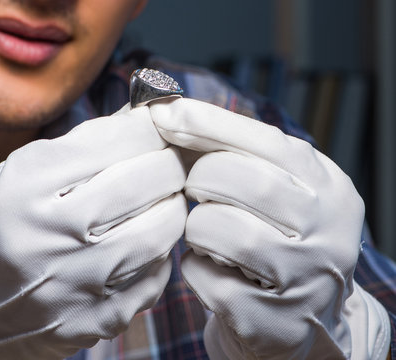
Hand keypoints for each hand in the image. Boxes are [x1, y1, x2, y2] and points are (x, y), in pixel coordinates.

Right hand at [0, 104, 186, 359]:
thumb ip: (77, 146)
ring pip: (163, 229)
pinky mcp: (97, 319)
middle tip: (167, 160)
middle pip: (149, 179)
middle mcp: (53, 235)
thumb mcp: (13, 176)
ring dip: (172, 205)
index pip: (116, 139)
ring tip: (160, 198)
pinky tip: (143, 242)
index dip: (148, 126)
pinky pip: (155, 275)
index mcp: (24, 188)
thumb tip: (139, 121)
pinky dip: (159, 252)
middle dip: (169, 161)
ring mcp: (78, 282)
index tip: (155, 125)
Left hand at [150, 98, 389, 359]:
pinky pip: (207, 278)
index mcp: (327, 185)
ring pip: (217, 227)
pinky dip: (196, 269)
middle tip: (198, 189)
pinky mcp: (269, 319)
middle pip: (235, 178)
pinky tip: (212, 268)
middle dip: (200, 179)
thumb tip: (176, 114)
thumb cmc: (282, 241)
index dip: (206, 124)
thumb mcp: (283, 189)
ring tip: (210, 233)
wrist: (307, 317)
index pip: (263, 140)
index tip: (164, 113)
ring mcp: (301, 278)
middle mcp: (324, 229)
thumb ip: (243, 153)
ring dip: (197, 227)